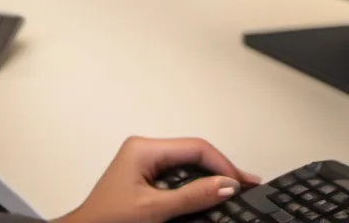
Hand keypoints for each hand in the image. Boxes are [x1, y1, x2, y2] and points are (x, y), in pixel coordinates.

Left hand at [55, 136, 262, 222]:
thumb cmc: (112, 219)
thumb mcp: (156, 209)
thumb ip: (192, 196)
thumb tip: (227, 184)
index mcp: (144, 149)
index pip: (194, 148)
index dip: (222, 164)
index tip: (244, 185)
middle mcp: (144, 149)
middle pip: (192, 152)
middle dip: (220, 169)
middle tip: (250, 188)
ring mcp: (144, 162)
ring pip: (187, 164)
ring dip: (211, 177)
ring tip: (237, 192)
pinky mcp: (145, 176)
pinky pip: (177, 175)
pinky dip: (197, 185)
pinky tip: (213, 196)